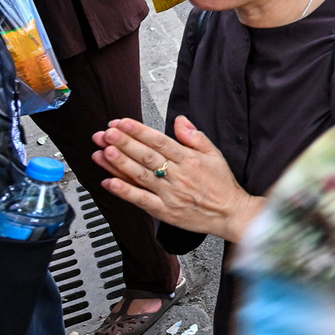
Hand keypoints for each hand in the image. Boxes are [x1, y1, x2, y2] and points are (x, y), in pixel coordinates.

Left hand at [94, 114, 261, 242]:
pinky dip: (124, 191)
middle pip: (146, 156)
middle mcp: (178, 175)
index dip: (138, 131)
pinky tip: (109, 182)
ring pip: (140, 175)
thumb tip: (179, 120)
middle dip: (124, 143)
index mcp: (189, 159)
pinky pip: (141, 200)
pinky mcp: (165, 211)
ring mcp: (170, 194)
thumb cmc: (222, 185)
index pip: (159, 141)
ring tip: (103, 151)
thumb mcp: (215, 154)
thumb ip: (195, 136)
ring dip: (120, 163)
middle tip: (106, 133)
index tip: (121, 122)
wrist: (231, 214)